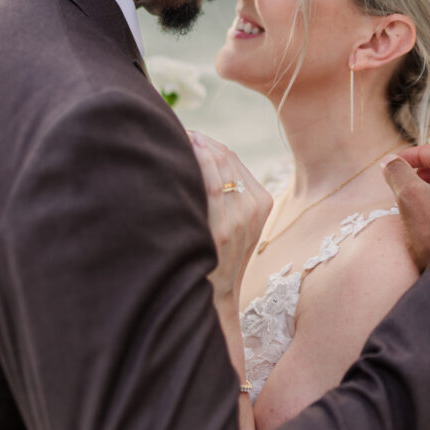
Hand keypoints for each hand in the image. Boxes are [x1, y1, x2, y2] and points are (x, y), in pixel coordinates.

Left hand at [188, 132, 271, 301]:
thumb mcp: (236, 223)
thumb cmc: (217, 256)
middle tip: (172, 132)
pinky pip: (206, 183)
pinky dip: (190, 165)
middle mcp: (254, 206)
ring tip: (168, 140)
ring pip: (215, 164)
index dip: (206, 142)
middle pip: (223, 156)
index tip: (185, 134)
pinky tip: (172, 160)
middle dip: (196, 140)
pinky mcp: (222, 229)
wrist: (216, 297)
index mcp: (262, 201)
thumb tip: (199, 150)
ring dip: (191, 147)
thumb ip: (227, 192)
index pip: (232, 157)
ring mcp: (239, 218)